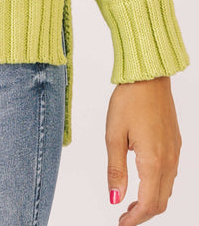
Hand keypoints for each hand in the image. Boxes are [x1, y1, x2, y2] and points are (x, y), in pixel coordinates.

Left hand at [105, 76, 181, 224]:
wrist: (148, 77)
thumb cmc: (129, 100)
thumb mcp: (114, 135)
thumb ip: (115, 170)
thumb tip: (115, 198)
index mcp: (153, 160)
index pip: (149, 203)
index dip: (135, 218)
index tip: (121, 223)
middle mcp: (169, 160)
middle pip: (161, 201)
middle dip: (143, 214)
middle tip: (124, 216)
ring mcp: (175, 152)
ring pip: (167, 189)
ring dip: (151, 201)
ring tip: (130, 201)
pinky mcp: (175, 144)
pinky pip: (170, 175)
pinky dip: (157, 186)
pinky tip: (142, 180)